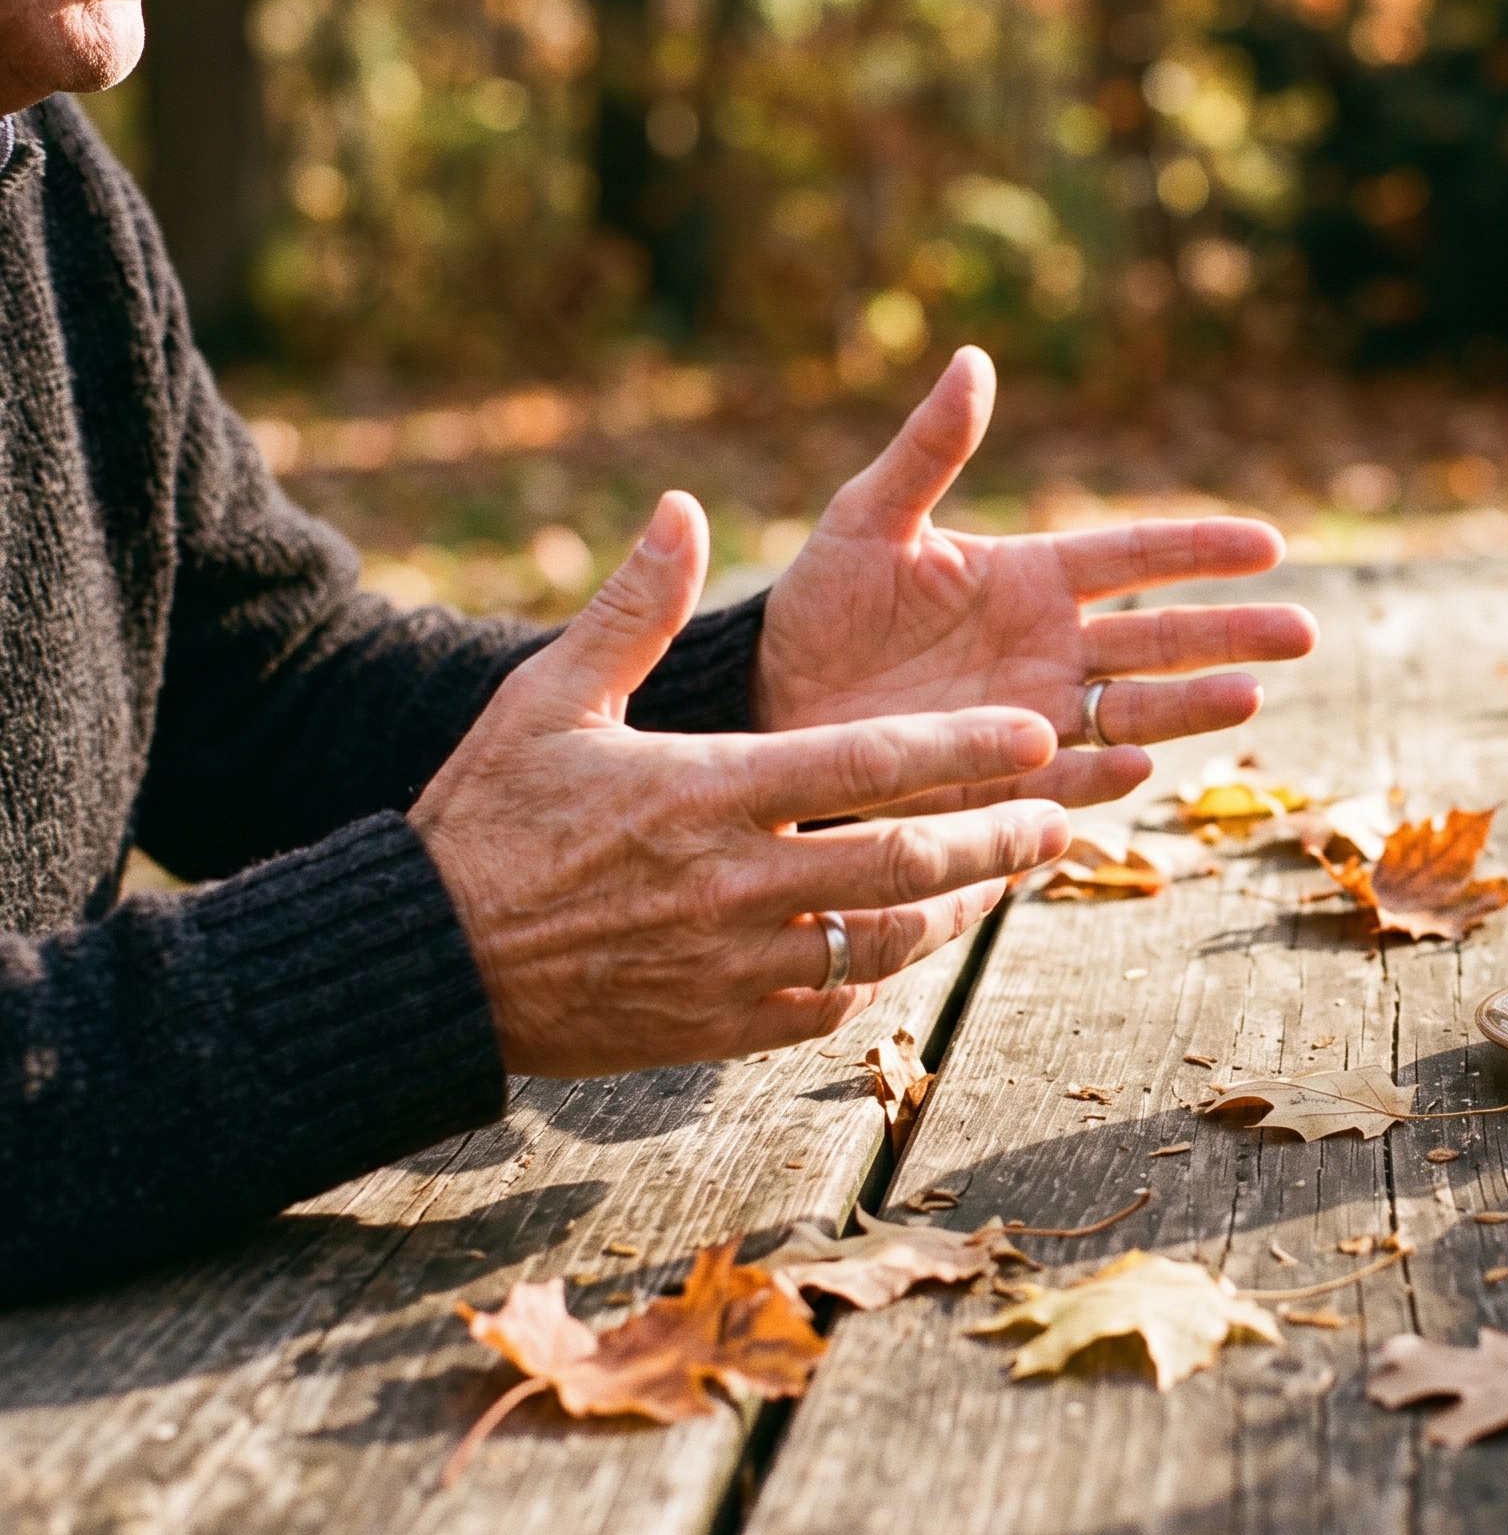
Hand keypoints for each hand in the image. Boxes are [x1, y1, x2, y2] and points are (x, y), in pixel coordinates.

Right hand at [412, 494, 1073, 1077]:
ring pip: (885, 942)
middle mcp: (736, 883)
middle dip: (995, 843)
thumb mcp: (549, 698)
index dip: (965, 755)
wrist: (425, 963)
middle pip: (906, 864)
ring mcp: (732, 964)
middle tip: (1055, 821)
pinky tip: (900, 944)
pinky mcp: (718, 1027)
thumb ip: (633, 607)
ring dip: (954, 910)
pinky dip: (875, 975)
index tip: (1035, 742)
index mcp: (709, 792)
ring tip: (1001, 879)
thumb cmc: (487, 817)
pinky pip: (830, 1005)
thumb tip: (683, 507)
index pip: (871, 766)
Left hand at [755, 349, 1319, 808]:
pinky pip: (1064, 780)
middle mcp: (1050, 648)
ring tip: (1250, 695)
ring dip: (1191, 705)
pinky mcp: (1001, 780)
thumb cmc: (820, 604)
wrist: (769, 700)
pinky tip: (1137, 765)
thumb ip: (929, 451)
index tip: (1270, 546)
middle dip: (1233, 634)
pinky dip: (1101, 776)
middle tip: (1303, 631)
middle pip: (1161, 640)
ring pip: (1132, 710)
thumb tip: (975, 360)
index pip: (1135, 558)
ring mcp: (1032, 716)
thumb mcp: (867, 518)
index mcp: (1032, 578)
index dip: (1200, 551)